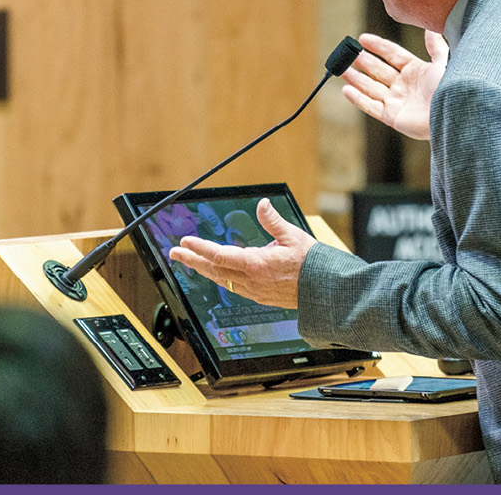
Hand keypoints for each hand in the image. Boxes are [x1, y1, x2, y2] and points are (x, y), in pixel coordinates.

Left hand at [168, 198, 314, 309]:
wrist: (325, 291)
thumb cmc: (312, 263)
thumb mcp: (293, 236)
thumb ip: (273, 221)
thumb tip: (262, 204)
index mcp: (257, 264)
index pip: (219, 255)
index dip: (200, 248)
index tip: (185, 241)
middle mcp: (251, 280)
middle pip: (213, 270)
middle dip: (192, 260)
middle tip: (175, 253)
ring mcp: (254, 291)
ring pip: (221, 280)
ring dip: (202, 270)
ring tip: (188, 261)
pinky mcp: (259, 297)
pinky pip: (232, 287)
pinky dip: (219, 277)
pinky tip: (214, 273)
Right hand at [339, 31, 447, 140]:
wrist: (452, 114)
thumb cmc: (451, 88)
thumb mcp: (444, 63)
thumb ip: (436, 46)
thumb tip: (429, 28)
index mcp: (417, 70)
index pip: (393, 55)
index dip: (378, 46)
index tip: (362, 38)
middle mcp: (405, 85)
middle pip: (379, 70)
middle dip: (363, 61)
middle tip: (348, 52)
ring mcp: (398, 102)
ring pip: (371, 87)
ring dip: (356, 78)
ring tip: (341, 69)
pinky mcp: (392, 117)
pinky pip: (371, 107)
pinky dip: (358, 99)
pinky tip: (346, 90)